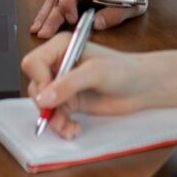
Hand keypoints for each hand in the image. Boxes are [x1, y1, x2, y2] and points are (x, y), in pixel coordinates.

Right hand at [21, 36, 152, 137]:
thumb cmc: (124, 70)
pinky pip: (55, 116)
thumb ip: (69, 83)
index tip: (49, 95)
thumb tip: (43, 97)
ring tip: (69, 127)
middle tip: (58, 115)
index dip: (38, 81)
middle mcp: (59, 64)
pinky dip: (60, 125)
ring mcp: (63, 84)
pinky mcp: (69, 101)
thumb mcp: (96, 73)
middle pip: (35, 85)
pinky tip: (73, 129)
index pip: (34, 62)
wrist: (142, 87)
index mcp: (62, 47)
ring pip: (43, 105)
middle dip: (45, 104)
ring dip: (53, 119)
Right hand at [30, 0, 155, 37]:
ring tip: (37, 30)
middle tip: (44, 33)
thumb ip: (115, 14)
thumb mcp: (132, 4)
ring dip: (46, 15)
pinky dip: (50, 13)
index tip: (72, 19)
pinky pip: (59, 1)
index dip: (67, 1)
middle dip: (51, 15)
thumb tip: (96, 24)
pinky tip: (42, 24)